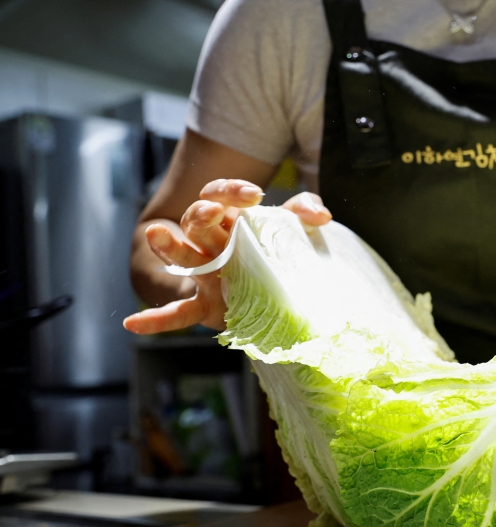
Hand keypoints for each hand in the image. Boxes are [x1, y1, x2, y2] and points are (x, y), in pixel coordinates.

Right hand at [123, 179, 331, 333]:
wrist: (274, 293)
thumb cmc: (277, 253)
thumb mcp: (291, 231)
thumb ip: (302, 214)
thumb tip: (321, 216)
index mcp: (230, 219)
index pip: (221, 194)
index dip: (232, 191)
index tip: (254, 194)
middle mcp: (211, 243)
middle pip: (197, 221)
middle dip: (202, 214)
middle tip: (212, 212)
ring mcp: (204, 273)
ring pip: (182, 256)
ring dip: (169, 245)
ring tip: (158, 234)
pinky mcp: (204, 304)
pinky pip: (176, 312)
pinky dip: (155, 320)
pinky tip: (133, 324)